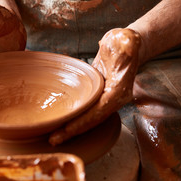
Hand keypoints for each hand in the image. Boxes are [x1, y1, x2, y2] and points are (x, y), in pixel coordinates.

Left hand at [49, 28, 141, 144]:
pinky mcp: (96, 95)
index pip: (99, 111)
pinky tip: (59, 120)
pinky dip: (72, 117)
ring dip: (70, 128)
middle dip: (72, 131)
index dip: (83, 122)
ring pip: (86, 118)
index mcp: (119, 91)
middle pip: (91, 120)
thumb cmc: (126, 43)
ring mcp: (104, 99)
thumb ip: (127, 42)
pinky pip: (84, 110)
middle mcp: (112, 100)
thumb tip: (126, 41)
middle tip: (52, 140)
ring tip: (52, 136)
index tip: (66, 131)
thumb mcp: (128, 40)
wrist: (126, 46)